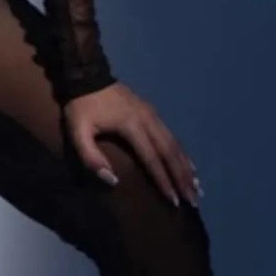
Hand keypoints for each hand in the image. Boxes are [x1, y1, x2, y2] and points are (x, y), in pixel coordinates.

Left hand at [62, 81, 201, 207]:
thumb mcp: (77, 132)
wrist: (86, 74)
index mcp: (132, 125)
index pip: (152, 158)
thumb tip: (112, 181)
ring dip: (186, 167)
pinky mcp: (152, 112)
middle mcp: (148, 119)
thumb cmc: (80, 107)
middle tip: (194, 200)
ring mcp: (152, 114)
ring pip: (175, 144)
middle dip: (182, 178)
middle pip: (170, 153)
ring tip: (197, 187)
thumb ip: (91, 158)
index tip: (174, 201)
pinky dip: (182, 153)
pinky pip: (171, 135)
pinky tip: (189, 166)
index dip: (163, 180)